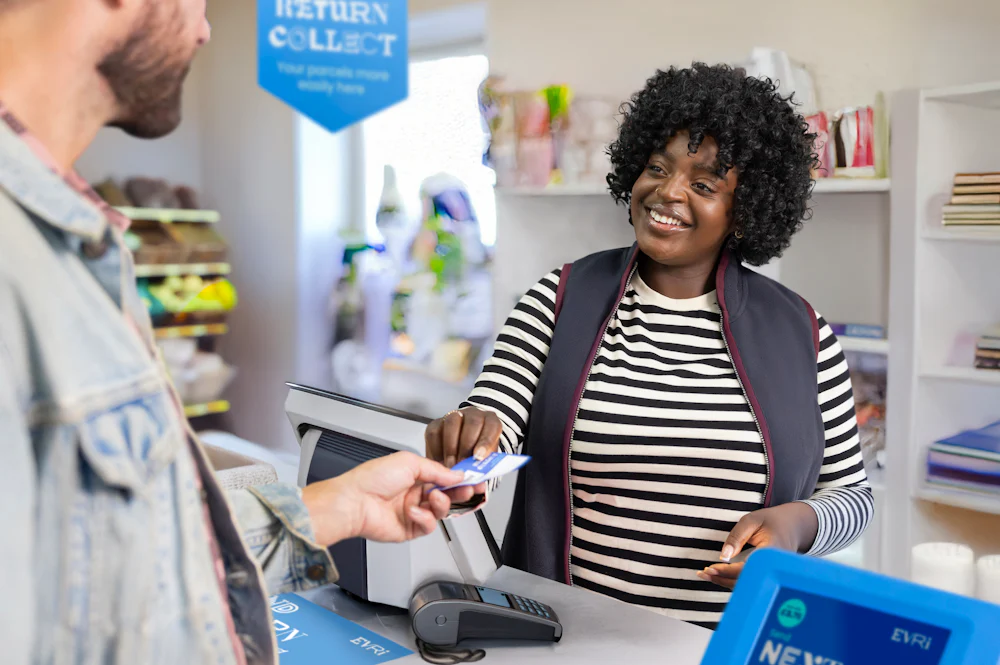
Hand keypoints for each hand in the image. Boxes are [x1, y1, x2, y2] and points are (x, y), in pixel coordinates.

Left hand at [301, 452, 475, 546]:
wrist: (354, 502)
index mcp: (414, 475)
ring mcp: (413, 511)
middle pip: (446, 495)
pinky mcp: (409, 529)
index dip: (459, 479)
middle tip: (469, 490)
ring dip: (441, 504)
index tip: (474, 478)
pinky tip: (414, 511)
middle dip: (459, 492)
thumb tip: (456, 475)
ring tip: (434, 499)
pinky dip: (424, 518)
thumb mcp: (410, 463)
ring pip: (440, 511)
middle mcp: (414, 493)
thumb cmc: (372, 478)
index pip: (443, 477)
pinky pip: (428, 525)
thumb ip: (437, 470)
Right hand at [425, 406, 502, 468]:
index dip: (485, 441)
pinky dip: (435, 448)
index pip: (492, 426)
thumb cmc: (477, 456)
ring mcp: (454, 416)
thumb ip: (483, 467)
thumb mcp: (485, 462)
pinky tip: (438, 461)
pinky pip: (434, 432)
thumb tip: (478, 480)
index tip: (478, 457)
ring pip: (452, 423)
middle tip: (461, 466)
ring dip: (450, 447)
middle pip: (472, 423)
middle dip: (466, 447)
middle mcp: (473, 415)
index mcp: (490, 422)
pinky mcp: (436, 423)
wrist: (464, 452)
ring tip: (449, 466)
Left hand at [698, 502, 817, 589]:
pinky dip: (733, 581)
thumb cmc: (771, 521)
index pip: (747, 568)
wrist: (793, 527)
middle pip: (746, 581)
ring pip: (748, 585)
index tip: (710, 568)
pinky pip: (751, 582)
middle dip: (722, 579)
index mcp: (771, 552)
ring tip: (705, 575)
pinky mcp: (768, 575)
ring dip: (725, 582)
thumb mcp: (752, 521)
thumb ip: (737, 536)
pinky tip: (718, 576)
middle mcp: (773, 567)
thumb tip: (723, 556)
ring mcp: (773, 574)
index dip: (727, 571)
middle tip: (702, 574)